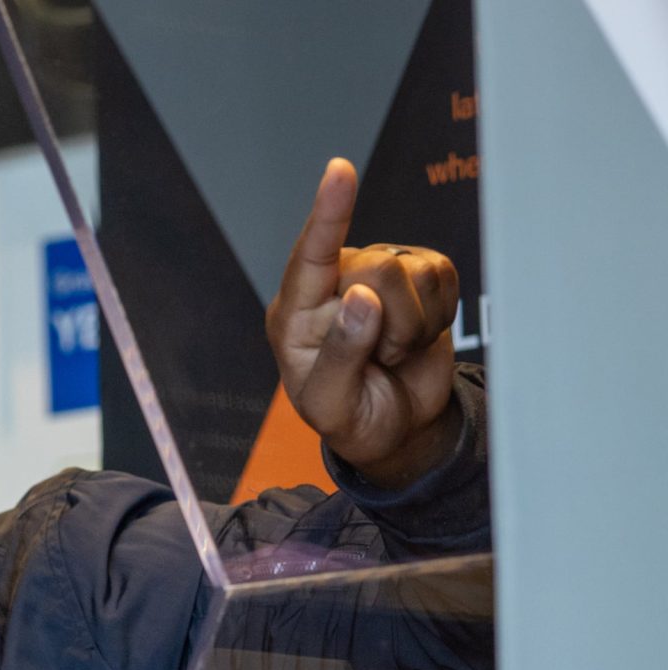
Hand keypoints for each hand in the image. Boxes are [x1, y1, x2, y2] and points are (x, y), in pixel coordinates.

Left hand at [266, 158, 462, 488]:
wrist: (397, 426)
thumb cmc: (353, 417)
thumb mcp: (332, 405)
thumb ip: (341, 356)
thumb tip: (361, 298)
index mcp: (295, 313)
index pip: (310, 257)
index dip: (328, 214)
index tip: (339, 171)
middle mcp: (332, 283)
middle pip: (379, 269)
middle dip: (390, 323)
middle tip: (379, 357)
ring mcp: (377, 272)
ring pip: (416, 274)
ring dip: (414, 326)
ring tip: (393, 351)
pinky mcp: (419, 273)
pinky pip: (445, 276)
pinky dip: (439, 315)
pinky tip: (415, 335)